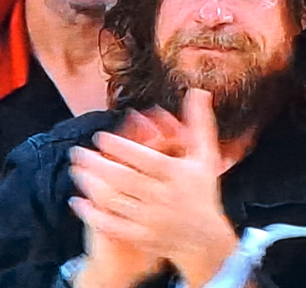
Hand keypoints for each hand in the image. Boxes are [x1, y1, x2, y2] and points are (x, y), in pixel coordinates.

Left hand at [69, 89, 238, 287]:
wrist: (203, 238)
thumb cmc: (201, 191)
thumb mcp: (205, 155)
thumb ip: (199, 123)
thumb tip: (198, 92)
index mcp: (178, 175)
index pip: (148, 160)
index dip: (124, 148)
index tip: (101, 137)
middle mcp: (164, 197)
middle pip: (127, 180)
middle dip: (99, 165)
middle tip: (77, 151)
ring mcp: (152, 219)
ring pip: (116, 201)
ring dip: (92, 185)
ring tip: (75, 170)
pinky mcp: (141, 237)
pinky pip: (114, 226)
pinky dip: (94, 214)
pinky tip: (78, 201)